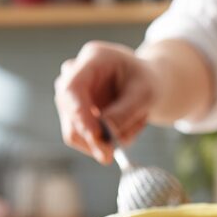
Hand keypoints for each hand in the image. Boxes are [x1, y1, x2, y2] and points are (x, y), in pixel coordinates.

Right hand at [54, 42, 156, 163]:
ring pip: (74, 131)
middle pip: (70, 112)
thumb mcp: (145, 94)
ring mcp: (70, 97)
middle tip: (110, 157)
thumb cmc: (146, 82)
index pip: (73, 88)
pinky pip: (84, 139)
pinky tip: (127, 127)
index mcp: (93, 59)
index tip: (95, 136)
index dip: (79, 114)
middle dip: (90, 137)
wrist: (146, 83)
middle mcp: (74, 76)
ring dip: (105, 140)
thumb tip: (103, 136)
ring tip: (135, 124)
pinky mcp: (74, 116)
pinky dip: (106, 142)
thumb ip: (125, 113)